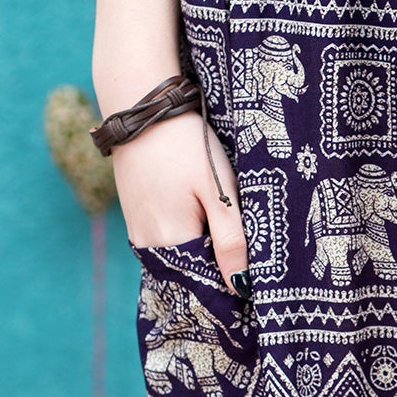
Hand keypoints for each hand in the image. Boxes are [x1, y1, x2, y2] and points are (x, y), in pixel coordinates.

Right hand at [109, 109, 246, 292]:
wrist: (142, 109)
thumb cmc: (186, 145)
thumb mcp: (218, 190)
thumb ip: (230, 240)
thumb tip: (240, 287)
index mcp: (172, 243)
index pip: (209, 285)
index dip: (235, 286)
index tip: (259, 281)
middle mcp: (150, 248)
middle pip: (194, 276)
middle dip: (222, 272)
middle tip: (252, 259)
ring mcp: (140, 236)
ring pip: (182, 262)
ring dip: (207, 257)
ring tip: (230, 238)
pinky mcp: (137, 223)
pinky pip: (169, 247)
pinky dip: (190, 242)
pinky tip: (207, 224)